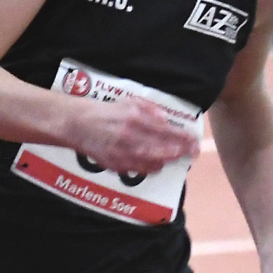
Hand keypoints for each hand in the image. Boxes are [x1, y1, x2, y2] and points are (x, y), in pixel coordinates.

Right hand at [69, 97, 199, 175]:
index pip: (166, 132)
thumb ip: (150, 110)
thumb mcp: (129, 102)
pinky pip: (139, 170)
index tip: (194, 142)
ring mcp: (123, 154)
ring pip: (153, 163)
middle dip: (180, 152)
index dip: (183, 139)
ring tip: (174, 157)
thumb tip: (166, 121)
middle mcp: (130, 137)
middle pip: (163, 150)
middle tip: (191, 153)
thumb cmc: (105, 112)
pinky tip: (157, 163)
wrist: (78, 125)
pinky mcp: (116, 164)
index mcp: (135, 119)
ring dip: (167, 161)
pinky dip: (151, 167)